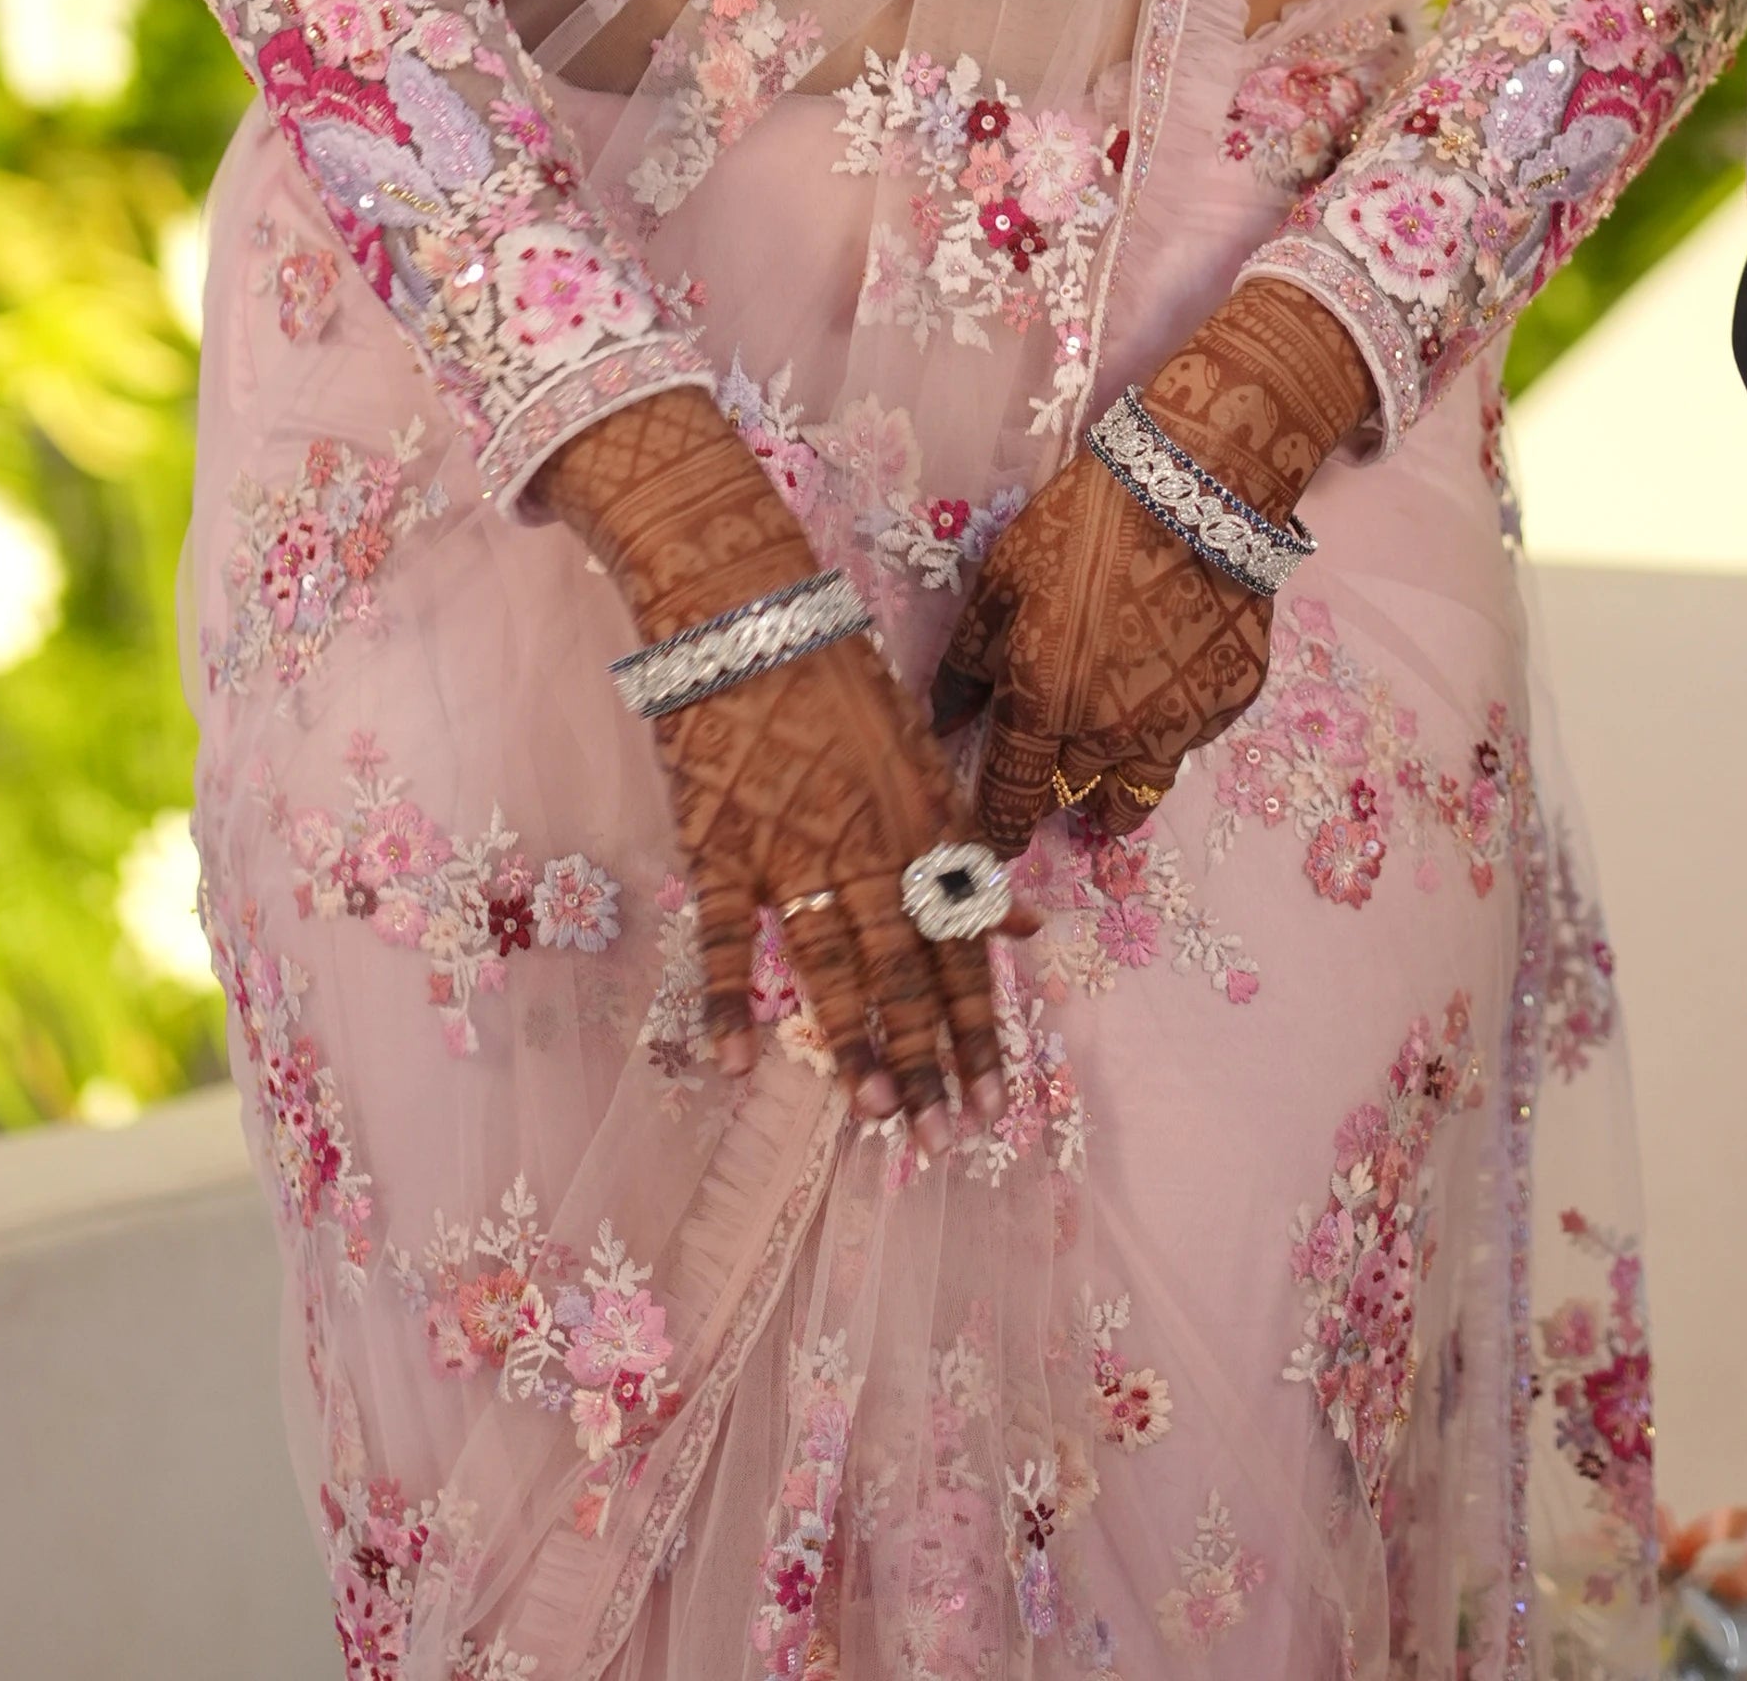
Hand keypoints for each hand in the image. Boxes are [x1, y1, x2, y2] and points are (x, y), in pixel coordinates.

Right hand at [537, 387, 1006, 1145]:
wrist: (744, 609)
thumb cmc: (835, 678)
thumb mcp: (916, 755)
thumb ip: (964, 849)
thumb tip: (1027, 927)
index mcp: (919, 821)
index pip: (961, 942)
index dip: (980, 1024)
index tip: (998, 1098)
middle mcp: (866, 842)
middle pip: (906, 966)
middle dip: (930, 1057)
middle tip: (945, 1138)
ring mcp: (790, 845)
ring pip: (831, 960)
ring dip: (854, 1041)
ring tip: (877, 1116)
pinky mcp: (719, 840)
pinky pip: (721, 934)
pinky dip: (724, 997)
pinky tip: (733, 1062)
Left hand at [932, 277, 1372, 854]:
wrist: (1190, 491)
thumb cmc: (1080, 528)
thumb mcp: (1001, 582)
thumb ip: (967, 664)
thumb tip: (943, 723)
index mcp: (1043, 708)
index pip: (1013, 798)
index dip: (1001, 825)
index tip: (998, 837)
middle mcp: (1108, 736)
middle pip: (1074, 797)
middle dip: (1058, 791)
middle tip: (1054, 769)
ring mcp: (1176, 727)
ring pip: (1137, 793)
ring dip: (1115, 793)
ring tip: (1107, 776)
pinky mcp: (1228, 705)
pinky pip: (1189, 741)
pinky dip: (1170, 730)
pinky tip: (1166, 687)